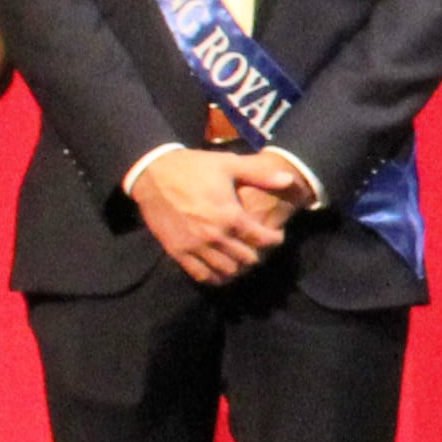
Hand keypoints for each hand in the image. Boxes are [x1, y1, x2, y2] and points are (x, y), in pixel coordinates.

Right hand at [128, 142, 298, 285]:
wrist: (152, 174)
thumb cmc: (194, 167)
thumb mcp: (229, 164)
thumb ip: (260, 175)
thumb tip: (289, 180)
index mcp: (230, 215)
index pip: (262, 240)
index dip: (275, 240)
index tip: (276, 235)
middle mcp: (214, 236)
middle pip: (247, 260)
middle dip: (258, 255)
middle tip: (259, 248)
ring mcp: (194, 247)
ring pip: (226, 271)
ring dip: (238, 269)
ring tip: (241, 260)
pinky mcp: (177, 252)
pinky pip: (201, 275)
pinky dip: (214, 277)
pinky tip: (220, 271)